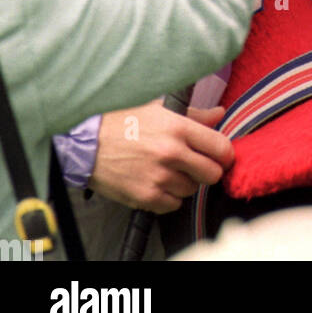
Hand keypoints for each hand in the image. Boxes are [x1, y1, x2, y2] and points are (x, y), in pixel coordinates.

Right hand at [90, 99, 233, 212]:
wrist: (86, 143)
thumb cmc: (122, 120)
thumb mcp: (159, 108)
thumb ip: (193, 115)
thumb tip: (219, 113)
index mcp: (178, 127)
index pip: (221, 148)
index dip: (225, 154)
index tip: (220, 156)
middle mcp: (171, 153)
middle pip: (212, 174)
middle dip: (208, 170)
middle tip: (197, 165)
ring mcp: (159, 177)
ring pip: (192, 190)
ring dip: (185, 183)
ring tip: (169, 170)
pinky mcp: (145, 196)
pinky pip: (173, 205)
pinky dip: (169, 197)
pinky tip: (157, 182)